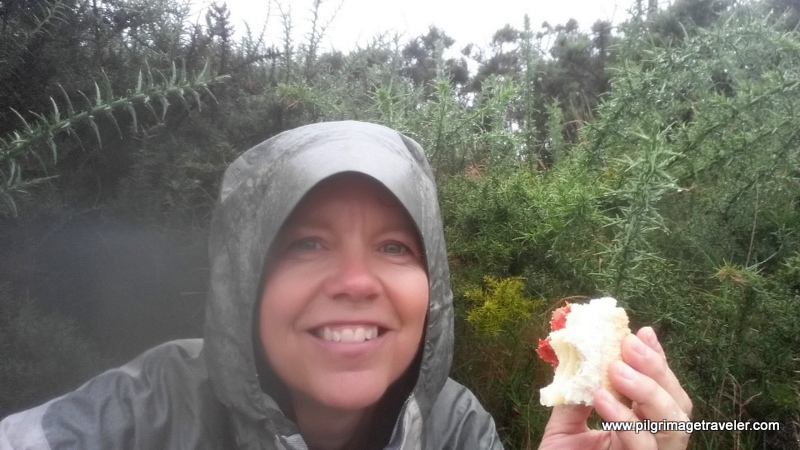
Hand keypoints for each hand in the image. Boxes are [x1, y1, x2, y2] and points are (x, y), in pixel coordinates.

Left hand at [538, 327, 692, 449]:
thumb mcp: (565, 427)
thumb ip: (577, 395)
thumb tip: (580, 356)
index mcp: (640, 432)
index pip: (662, 394)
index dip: (658, 363)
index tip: (641, 332)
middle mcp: (653, 447)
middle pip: (678, 408)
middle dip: (658, 371)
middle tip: (629, 344)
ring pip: (673, 428)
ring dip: (646, 392)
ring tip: (616, 368)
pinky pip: (643, 447)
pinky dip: (625, 420)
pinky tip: (603, 399)